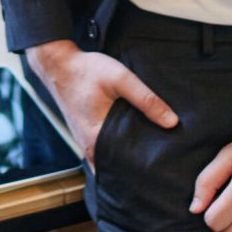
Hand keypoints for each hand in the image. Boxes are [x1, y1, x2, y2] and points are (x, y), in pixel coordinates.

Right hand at [26, 39, 177, 167]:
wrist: (58, 65)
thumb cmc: (86, 71)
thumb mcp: (121, 79)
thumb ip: (147, 100)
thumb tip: (172, 122)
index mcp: (97, 138)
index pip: (127, 165)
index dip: (147, 167)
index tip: (165, 165)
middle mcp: (90, 146)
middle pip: (120, 166)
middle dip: (140, 165)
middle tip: (164, 162)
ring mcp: (86, 142)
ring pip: (112, 159)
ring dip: (129, 157)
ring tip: (153, 154)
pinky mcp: (86, 135)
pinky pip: (106, 150)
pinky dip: (118, 149)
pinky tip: (133, 141)